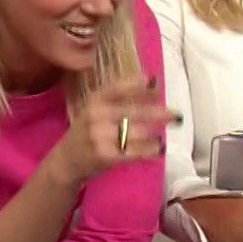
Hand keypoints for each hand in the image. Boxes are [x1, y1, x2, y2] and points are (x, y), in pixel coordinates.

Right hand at [53, 76, 172, 182]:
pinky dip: (149, 150)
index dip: (135, 84)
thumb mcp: (96, 110)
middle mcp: (96, 116)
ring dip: (155, 135)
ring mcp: (100, 136)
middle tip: (175, 114)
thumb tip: (153, 86)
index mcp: (94, 101)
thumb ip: (119, 99)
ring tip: (163, 137)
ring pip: (137, 133)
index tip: (152, 80)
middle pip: (133, 112)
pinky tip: (157, 149)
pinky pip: (134, 152)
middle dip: (158, 113)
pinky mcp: (106, 156)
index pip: (116, 88)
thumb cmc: (87, 132)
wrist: (67, 161)